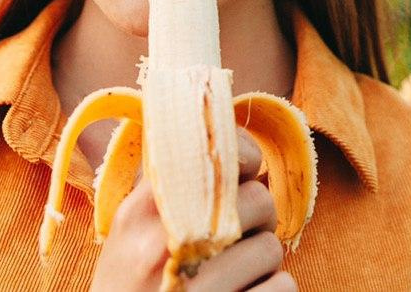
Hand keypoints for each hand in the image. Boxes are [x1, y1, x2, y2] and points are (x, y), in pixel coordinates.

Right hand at [89, 129, 295, 290]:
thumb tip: (220, 134)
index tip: (245, 173)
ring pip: (272, 248)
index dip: (245, 158)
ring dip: (264, 265)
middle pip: (256, 201)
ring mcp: (195, 291)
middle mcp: (163, 248)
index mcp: (139, 215)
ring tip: (234, 279)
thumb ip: (164, 189)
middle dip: (259, 220)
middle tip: (239, 239)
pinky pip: (283, 289)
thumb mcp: (127, 238)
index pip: (214, 154)